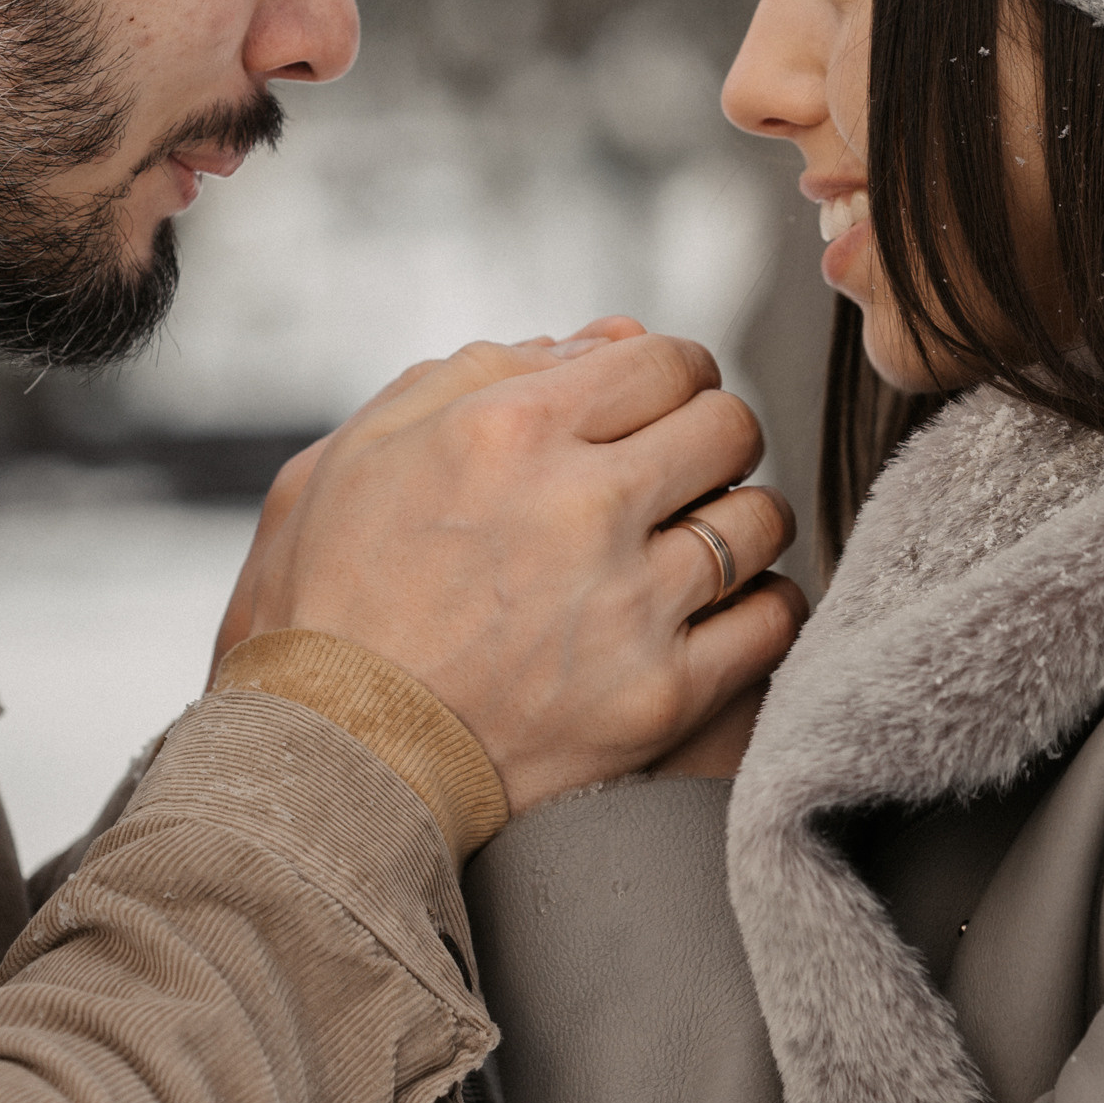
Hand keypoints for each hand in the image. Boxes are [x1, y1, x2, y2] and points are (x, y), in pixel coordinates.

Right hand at [212, 321, 799, 809]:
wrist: (329, 760)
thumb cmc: (330, 598)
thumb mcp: (362, 450)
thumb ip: (479, 370)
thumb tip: (602, 342)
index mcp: (507, 429)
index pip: (668, 360)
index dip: (670, 378)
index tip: (655, 412)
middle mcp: (580, 505)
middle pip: (730, 426)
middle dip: (708, 440)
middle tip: (676, 476)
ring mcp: (628, 605)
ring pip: (762, 519)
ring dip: (738, 522)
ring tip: (694, 545)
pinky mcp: (661, 696)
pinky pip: (774, 620)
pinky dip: (761, 606)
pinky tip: (717, 611)